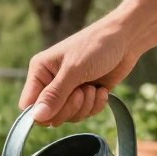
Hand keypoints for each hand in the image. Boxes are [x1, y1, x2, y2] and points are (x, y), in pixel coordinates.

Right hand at [19, 19, 140, 126]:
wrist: (128, 38)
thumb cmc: (97, 45)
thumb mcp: (74, 70)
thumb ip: (54, 95)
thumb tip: (36, 118)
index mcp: (40, 72)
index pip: (28, 105)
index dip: (41, 114)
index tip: (58, 109)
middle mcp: (50, 83)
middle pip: (50, 115)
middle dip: (69, 108)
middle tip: (82, 92)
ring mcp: (68, 90)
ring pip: (68, 116)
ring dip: (85, 106)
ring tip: (93, 88)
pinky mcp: (85, 96)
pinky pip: (84, 114)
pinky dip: (95, 105)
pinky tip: (102, 90)